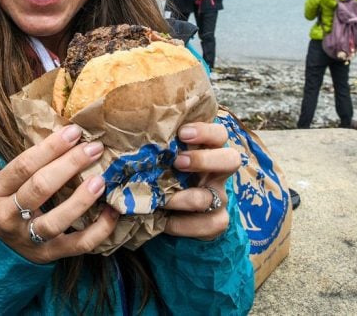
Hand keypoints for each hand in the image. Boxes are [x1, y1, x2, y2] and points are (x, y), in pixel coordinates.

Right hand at [0, 124, 118, 262]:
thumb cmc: (10, 202)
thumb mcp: (9, 182)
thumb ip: (34, 164)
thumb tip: (72, 135)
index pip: (24, 165)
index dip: (51, 147)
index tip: (75, 132)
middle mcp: (8, 216)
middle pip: (40, 187)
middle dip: (70, 165)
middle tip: (94, 148)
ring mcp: (28, 239)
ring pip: (55, 221)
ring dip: (81, 200)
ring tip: (100, 181)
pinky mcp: (48, 255)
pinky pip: (77, 245)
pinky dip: (98, 230)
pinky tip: (112, 212)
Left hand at [162, 122, 239, 240]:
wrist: (169, 212)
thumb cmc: (161, 174)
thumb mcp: (160, 158)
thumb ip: (154, 147)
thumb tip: (125, 133)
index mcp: (207, 150)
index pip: (219, 134)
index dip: (205, 131)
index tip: (182, 133)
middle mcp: (218, 172)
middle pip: (231, 159)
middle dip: (204, 160)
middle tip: (178, 162)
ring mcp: (219, 197)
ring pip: (215, 197)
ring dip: (186, 198)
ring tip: (164, 199)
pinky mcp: (216, 222)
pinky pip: (208, 224)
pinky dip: (183, 225)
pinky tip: (164, 221)